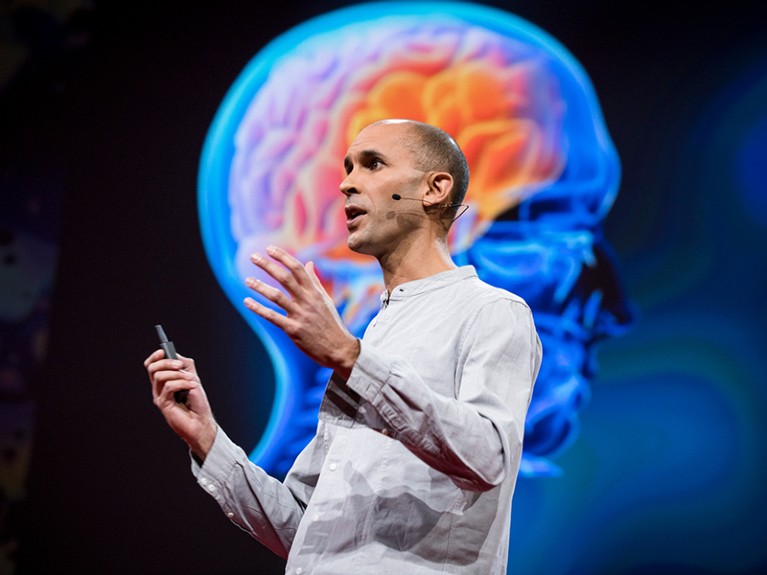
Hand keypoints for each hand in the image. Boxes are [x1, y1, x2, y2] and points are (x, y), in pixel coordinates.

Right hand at [144, 349, 216, 459]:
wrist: (202, 422)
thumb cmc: (198, 403)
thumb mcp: (193, 379)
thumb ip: (185, 366)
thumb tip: (176, 356)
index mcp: (165, 381)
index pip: (152, 365)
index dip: (156, 356)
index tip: (163, 350)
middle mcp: (159, 388)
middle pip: (152, 368)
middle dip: (166, 362)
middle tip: (180, 365)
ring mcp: (160, 396)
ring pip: (160, 376)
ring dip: (178, 374)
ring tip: (192, 380)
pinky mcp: (163, 404)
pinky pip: (169, 387)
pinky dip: (182, 383)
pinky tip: (193, 386)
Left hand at [244, 245, 359, 377]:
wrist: (339, 349)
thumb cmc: (331, 324)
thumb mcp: (325, 300)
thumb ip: (315, 282)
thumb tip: (309, 263)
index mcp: (315, 292)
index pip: (298, 268)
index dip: (283, 257)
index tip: (270, 249)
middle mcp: (307, 301)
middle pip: (285, 278)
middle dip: (268, 266)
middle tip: (253, 257)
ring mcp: (300, 315)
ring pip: (277, 296)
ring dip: (260, 287)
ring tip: (247, 280)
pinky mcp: (293, 329)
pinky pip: (273, 317)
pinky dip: (258, 309)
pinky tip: (247, 302)